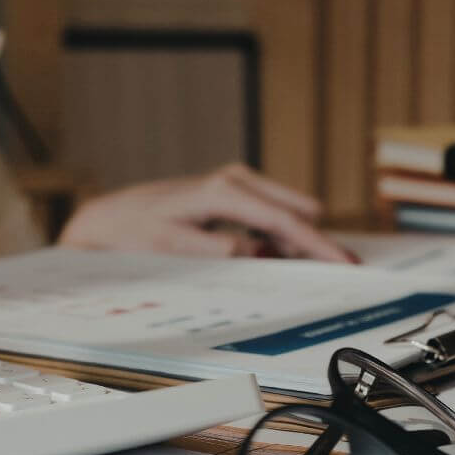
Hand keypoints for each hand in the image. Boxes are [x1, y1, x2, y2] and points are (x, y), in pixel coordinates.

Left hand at [58, 163, 355, 261]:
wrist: (110, 218)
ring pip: (286, 212)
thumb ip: (223, 251)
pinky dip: (278, 235)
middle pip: (296, 212)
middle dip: (315, 242)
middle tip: (336, 274)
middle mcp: (233, 180)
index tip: (345, 263)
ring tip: (302, 272)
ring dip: (295, 241)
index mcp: (222, 193)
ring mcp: (235, 183)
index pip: (284, 221)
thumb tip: (265, 253)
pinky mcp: (232, 192)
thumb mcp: (175, 248)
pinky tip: (276, 257)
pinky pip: (270, 213)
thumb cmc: (135, 233)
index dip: (318, 245)